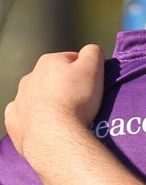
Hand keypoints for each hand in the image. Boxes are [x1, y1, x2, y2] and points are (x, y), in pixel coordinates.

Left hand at [4, 44, 104, 161]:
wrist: (54, 134)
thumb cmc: (76, 99)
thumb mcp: (93, 68)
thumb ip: (93, 53)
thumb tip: (91, 50)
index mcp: (48, 62)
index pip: (71, 58)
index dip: (85, 69)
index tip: (93, 83)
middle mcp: (29, 78)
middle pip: (52, 78)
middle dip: (65, 85)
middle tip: (82, 101)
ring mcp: (19, 100)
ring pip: (37, 96)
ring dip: (49, 101)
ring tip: (66, 116)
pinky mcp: (14, 121)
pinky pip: (24, 115)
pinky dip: (34, 118)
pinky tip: (45, 125)